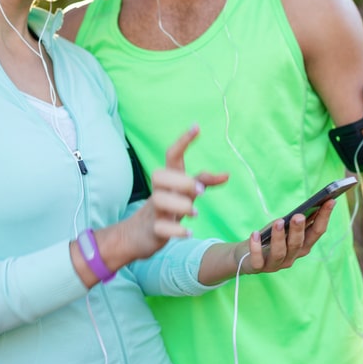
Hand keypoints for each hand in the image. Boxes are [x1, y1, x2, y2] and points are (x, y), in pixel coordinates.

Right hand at [124, 125, 228, 258]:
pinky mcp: (153, 230)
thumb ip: (201, 183)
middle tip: (201, 191)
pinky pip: (160, 227)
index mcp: (167, 181)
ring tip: (196, 214)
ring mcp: (154, 211)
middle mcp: (158, 192)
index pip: (171, 156)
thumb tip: (227, 174)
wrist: (135, 236)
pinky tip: (189, 233)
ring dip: (181, 205)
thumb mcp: (182, 195)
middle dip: (181, 180)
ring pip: (159, 200)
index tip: (197, 127)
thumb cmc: (164, 211)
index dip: (183, 141)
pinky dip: (176, 230)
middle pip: (159, 175)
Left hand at [239, 198, 336, 274]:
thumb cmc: (269, 237)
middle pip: (298, 244)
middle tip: (299, 215)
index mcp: (302, 246)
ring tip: (278, 222)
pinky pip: (258, 260)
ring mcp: (275, 264)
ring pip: (280, 253)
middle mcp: (292, 257)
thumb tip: (309, 206)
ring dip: (279, 237)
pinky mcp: (258, 267)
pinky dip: (256, 247)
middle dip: (299, 230)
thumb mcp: (283, 227)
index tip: (330, 201)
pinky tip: (255, 234)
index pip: (317, 232)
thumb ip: (294, 221)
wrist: (246, 255)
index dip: (324, 217)